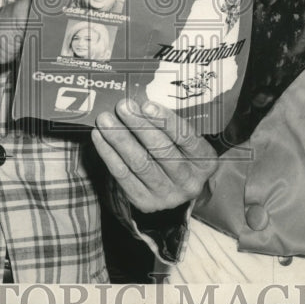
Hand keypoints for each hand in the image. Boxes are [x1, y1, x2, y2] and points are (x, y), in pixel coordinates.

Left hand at [92, 98, 217, 212]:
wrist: (176, 191)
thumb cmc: (180, 154)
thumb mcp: (187, 141)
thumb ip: (170, 125)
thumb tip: (140, 101)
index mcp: (205, 162)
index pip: (186, 138)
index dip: (165, 121)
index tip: (146, 104)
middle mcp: (189, 181)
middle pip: (161, 151)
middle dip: (139, 126)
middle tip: (122, 106)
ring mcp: (167, 195)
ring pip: (140, 163)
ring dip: (119, 139)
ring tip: (105, 119)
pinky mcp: (145, 202)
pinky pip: (123, 176)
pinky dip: (109, 154)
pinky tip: (99, 136)